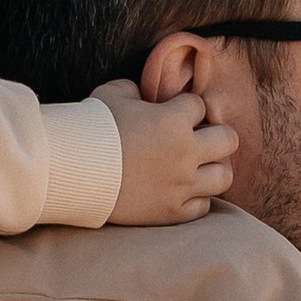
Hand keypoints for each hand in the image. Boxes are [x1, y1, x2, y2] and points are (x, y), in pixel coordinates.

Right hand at [98, 77, 238, 224]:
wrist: (71, 171)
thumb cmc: (90, 128)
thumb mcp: (111, 94)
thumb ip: (136, 89)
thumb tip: (143, 94)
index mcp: (174, 120)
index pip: (200, 105)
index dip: (185, 108)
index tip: (172, 114)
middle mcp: (186, 152)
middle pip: (229, 139)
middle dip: (214, 135)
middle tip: (197, 139)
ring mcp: (182, 184)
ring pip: (224, 176)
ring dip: (212, 169)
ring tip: (196, 168)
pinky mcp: (172, 211)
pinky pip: (203, 206)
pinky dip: (195, 198)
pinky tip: (179, 191)